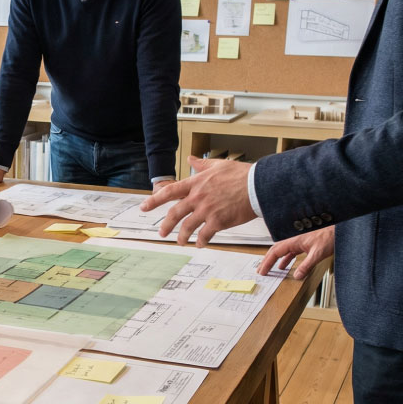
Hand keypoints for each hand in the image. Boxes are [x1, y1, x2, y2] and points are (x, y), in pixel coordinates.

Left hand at [140, 157, 254, 245]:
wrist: (259, 186)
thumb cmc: (242, 174)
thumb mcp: (219, 165)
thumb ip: (202, 165)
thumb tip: (190, 159)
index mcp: (196, 183)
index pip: (169, 192)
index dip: (154, 201)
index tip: (143, 207)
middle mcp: (198, 197)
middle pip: (175, 214)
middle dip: (165, 225)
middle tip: (161, 233)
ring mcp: (207, 210)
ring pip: (187, 227)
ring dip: (182, 237)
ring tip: (181, 242)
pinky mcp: (218, 221)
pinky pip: (205, 235)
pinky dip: (201, 241)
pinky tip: (201, 244)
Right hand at [258, 225, 333, 278]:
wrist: (338, 229)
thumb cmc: (329, 236)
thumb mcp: (317, 254)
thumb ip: (306, 266)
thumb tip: (297, 276)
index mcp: (293, 241)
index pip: (274, 252)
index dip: (267, 262)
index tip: (262, 271)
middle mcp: (293, 240)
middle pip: (275, 251)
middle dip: (267, 261)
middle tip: (261, 271)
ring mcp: (298, 241)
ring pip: (281, 251)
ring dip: (274, 260)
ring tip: (269, 269)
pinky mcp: (303, 243)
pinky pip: (289, 252)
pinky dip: (285, 259)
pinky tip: (284, 265)